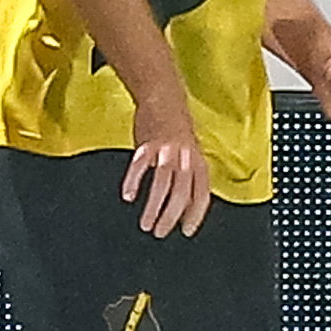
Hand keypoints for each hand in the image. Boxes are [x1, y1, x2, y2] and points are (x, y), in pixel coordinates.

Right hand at [121, 90, 212, 238]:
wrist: (164, 98)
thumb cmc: (177, 130)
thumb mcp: (190, 154)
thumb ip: (189, 179)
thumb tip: (185, 208)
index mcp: (198, 162)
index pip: (202, 194)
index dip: (195, 215)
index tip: (186, 231)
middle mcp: (185, 157)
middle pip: (181, 192)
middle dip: (171, 216)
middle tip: (160, 232)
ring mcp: (166, 150)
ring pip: (162, 183)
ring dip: (154, 207)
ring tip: (146, 224)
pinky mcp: (147, 143)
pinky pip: (140, 166)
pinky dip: (134, 182)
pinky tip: (129, 196)